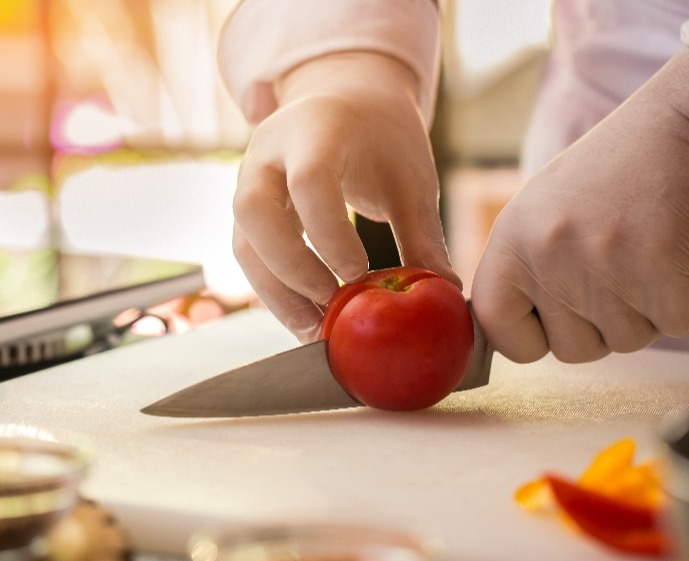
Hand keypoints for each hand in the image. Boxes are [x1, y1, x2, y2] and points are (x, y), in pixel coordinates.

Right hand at [232, 51, 458, 341]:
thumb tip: (445, 293)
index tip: (359, 274)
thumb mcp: (410, 178)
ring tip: (317, 330)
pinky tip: (307, 319)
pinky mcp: (247, 210)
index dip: (329, 234)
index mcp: (317, 129)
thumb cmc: (383, 139)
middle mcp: (270, 151)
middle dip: (291, 268)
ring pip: (243, 242)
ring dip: (276, 293)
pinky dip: (274, 292)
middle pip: (253, 211)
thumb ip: (422, 234)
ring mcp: (249, 179)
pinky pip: (248, 256)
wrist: (346, 102)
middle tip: (332, 305)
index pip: (309, 181)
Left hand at [471, 48, 688, 363]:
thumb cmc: (617, 170)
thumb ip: (526, 269)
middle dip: (600, 328)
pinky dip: (683, 303)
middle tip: (618, 274)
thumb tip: (510, 334)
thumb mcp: (544, 211)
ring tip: (645, 254)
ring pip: (625, 342)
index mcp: (512, 239)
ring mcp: (602, 263)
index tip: (550, 326)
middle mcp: (548, 254)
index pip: (495, 326)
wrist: (687, 122)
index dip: (526, 340)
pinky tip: (677, 256)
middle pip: (571, 349)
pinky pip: (672, 326)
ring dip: (644, 312)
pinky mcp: (659, 269)